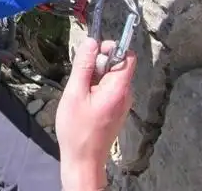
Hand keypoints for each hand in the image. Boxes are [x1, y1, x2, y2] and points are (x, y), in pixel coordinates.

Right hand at [56, 37, 135, 190]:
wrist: (83, 160)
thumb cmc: (78, 129)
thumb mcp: (75, 92)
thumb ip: (84, 66)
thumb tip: (91, 42)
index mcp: (119, 88)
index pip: (126, 56)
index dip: (110, 48)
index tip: (92, 53)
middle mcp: (125, 94)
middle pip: (116, 65)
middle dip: (97, 65)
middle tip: (80, 79)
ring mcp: (121, 103)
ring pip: (109, 77)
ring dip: (93, 78)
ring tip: (80, 93)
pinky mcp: (115, 110)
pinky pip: (107, 89)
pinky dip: (95, 89)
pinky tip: (83, 101)